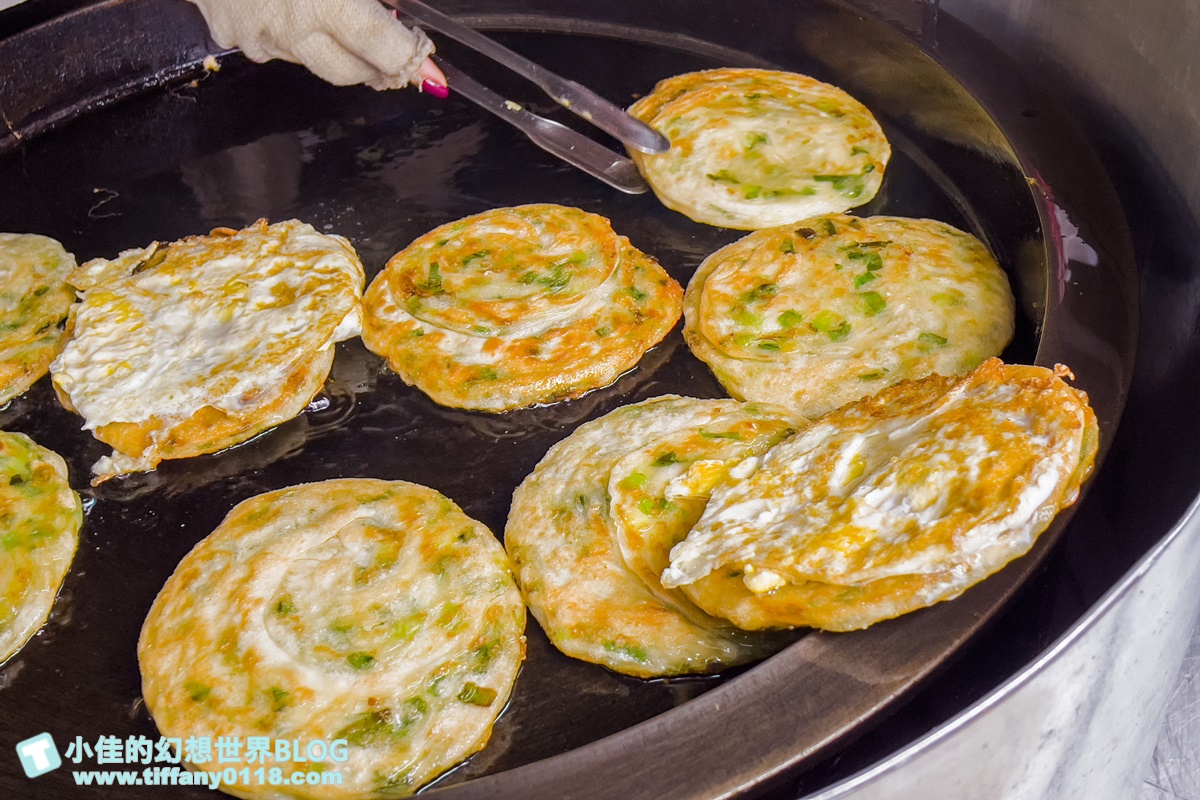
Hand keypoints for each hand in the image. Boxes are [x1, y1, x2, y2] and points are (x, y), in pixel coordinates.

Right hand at [188, 0, 446, 91]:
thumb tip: (398, 7)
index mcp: (323, 3)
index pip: (382, 49)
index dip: (411, 60)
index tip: (435, 74)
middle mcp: (291, 30)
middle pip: (352, 73)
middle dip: (379, 67)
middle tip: (399, 53)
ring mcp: (257, 39)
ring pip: (313, 62)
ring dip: (335, 49)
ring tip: (340, 20)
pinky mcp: (229, 37)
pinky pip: (276, 48)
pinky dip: (295, 35)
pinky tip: (293, 8)